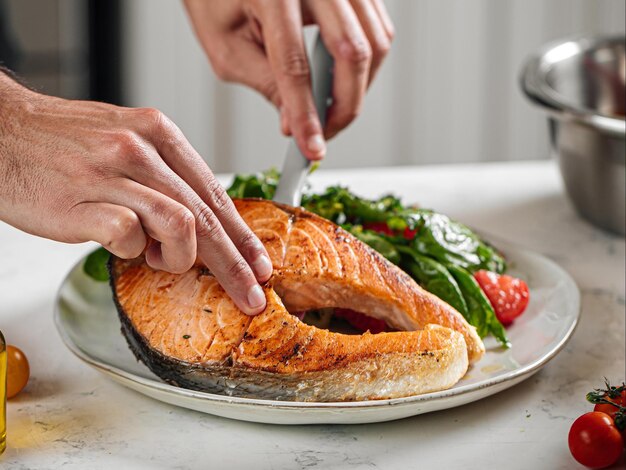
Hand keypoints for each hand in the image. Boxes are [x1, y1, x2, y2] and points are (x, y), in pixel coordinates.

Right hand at [0, 74, 271, 314]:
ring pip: (181, 226)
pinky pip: (130, 238)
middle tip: (251, 294)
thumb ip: (165, 177)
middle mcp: (141, 150)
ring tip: (157, 258)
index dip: (243, 236)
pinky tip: (123, 247)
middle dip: (235, 264)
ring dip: (178, 257)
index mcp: (159, 134)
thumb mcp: (126, 140)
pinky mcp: (83, 203)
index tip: (259, 264)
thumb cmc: (61, 144)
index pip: (216, 194)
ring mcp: (113, 175)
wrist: (0, 132)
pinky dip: (132, 253)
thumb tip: (200, 221)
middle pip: (208, 217)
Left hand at [184, 0, 393, 158]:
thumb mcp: (228, 46)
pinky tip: (343, 80)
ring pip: (376, 42)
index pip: (296, 65)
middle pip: (352, 52)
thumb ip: (265, 84)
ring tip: (331, 108)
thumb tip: (296, 123)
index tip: (312, 147)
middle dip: (345, 106)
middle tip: (327, 132)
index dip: (306, 114)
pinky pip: (379, 30)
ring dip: (359, 87)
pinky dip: (366, 64)